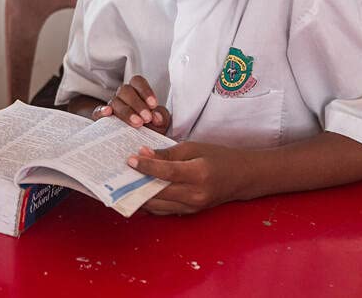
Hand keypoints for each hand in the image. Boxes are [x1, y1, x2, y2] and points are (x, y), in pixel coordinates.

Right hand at [93, 75, 169, 133]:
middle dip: (137, 104)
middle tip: (147, 118)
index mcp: (137, 92)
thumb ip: (162, 116)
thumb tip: (156, 116)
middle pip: (125, 90)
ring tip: (137, 123)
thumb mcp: (161, 123)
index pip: (137, 82)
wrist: (139, 144)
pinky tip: (108, 113)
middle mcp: (123, 97)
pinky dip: (102, 111)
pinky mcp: (101, 118)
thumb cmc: (150, 129)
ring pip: (114, 102)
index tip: (153, 104)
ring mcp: (111, 106)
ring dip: (126, 112)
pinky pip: (98, 111)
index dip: (145, 91)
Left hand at [128, 142, 249, 214]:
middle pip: (159, 192)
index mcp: (199, 174)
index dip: (146, 166)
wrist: (241, 177)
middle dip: (137, 183)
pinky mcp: (189, 213)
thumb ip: (167, 153)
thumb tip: (143, 154)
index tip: (130, 160)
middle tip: (120, 173)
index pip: (167, 172)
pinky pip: (164, 210)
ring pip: (158, 205)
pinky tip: (138, 192)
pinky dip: (150, 202)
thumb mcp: (193, 148)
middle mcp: (195, 195)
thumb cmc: (218, 157)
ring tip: (124, 183)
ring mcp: (192, 207)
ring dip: (140, 195)